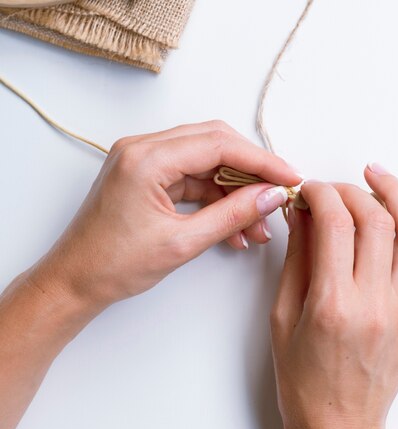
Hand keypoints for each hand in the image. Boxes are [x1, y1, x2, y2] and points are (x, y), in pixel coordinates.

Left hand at [28, 120, 300, 321]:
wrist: (74, 282)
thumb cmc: (112, 265)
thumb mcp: (182, 243)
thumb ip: (232, 215)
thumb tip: (271, 196)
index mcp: (146, 158)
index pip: (219, 145)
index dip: (261, 161)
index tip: (289, 177)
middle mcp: (143, 149)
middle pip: (215, 143)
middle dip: (252, 170)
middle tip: (278, 193)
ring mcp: (144, 161)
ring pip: (207, 162)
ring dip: (236, 190)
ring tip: (259, 225)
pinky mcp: (148, 176)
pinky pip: (193, 179)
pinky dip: (217, 199)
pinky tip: (236, 227)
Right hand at [270, 163, 397, 428]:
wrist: (339, 426)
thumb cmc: (304, 381)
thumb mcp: (283, 317)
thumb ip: (297, 260)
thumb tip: (302, 214)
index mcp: (332, 303)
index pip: (335, 223)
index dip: (321, 194)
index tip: (309, 190)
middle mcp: (375, 302)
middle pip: (375, 219)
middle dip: (351, 190)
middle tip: (332, 190)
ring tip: (378, 176)